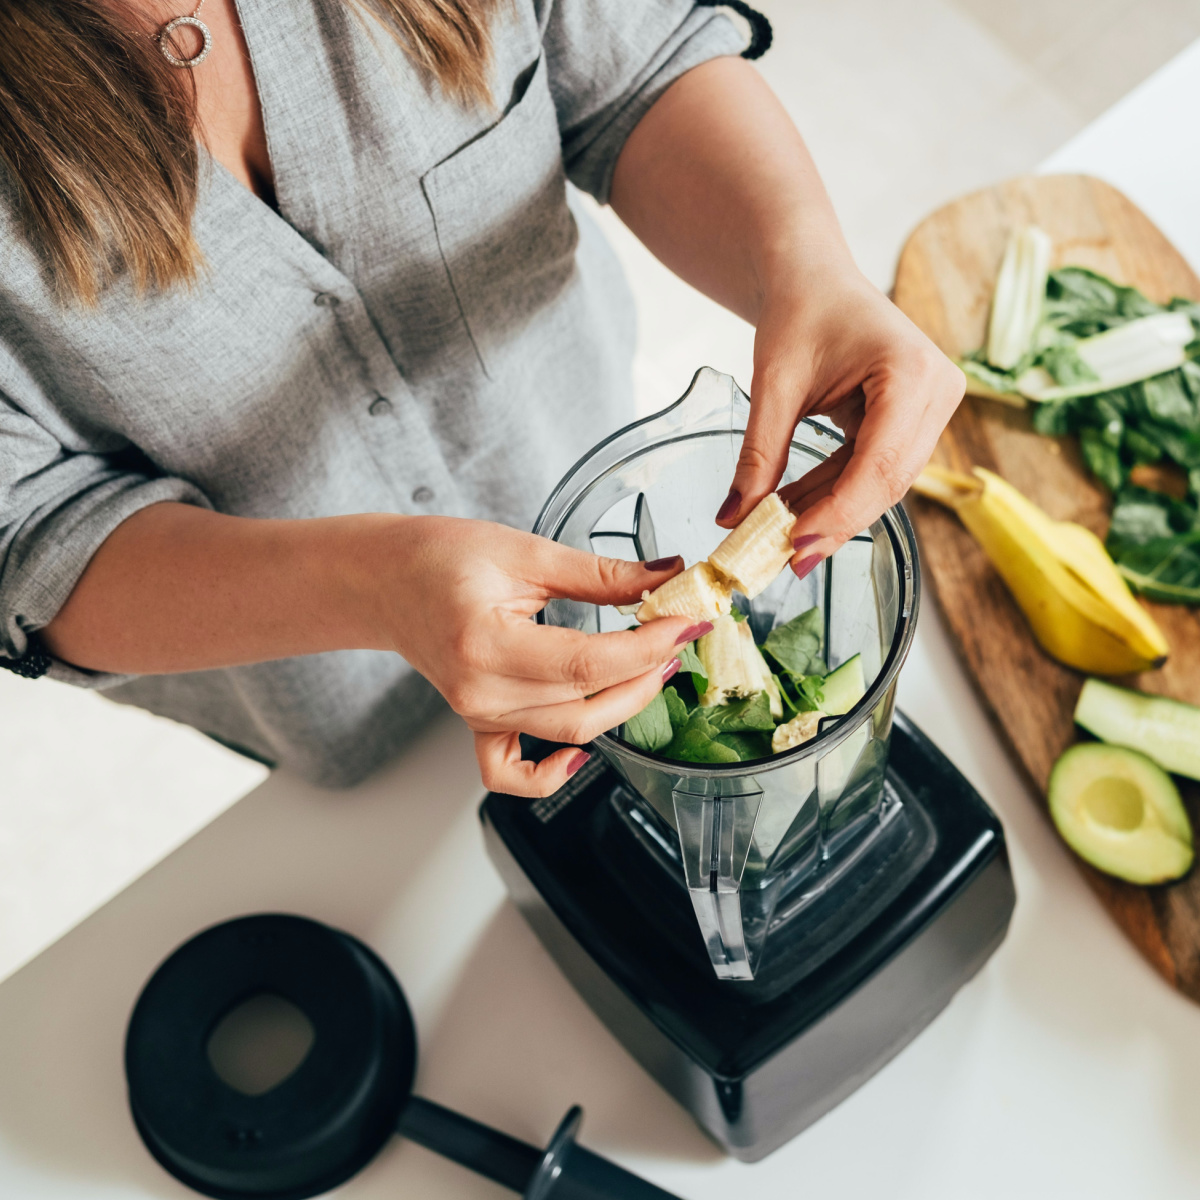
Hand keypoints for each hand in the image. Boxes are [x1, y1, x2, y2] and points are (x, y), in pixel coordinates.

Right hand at [376, 518, 702, 797]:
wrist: (385, 579)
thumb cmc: (439, 557)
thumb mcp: (525, 551)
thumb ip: (600, 573)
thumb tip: (665, 577)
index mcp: (486, 644)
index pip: (588, 662)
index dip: (647, 647)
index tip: (686, 623)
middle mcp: (480, 691)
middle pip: (586, 705)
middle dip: (646, 674)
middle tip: (678, 637)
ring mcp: (478, 714)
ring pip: (568, 732)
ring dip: (622, 705)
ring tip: (651, 664)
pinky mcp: (478, 723)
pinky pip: (512, 773)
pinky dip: (550, 775)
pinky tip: (580, 755)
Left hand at [716, 268, 964, 571]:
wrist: (813, 276)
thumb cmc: (799, 310)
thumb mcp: (772, 384)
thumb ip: (758, 455)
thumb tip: (734, 519)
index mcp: (911, 371)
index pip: (880, 464)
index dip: (840, 513)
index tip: (796, 547)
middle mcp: (937, 391)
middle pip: (888, 481)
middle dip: (834, 522)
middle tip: (785, 560)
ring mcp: (932, 408)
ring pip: (883, 483)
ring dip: (831, 512)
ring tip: (780, 538)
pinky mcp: (915, 421)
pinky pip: (875, 471)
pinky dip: (834, 493)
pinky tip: (795, 512)